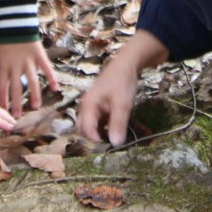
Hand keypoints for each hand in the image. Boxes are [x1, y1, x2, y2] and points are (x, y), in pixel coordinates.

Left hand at [0, 41, 59, 116]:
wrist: (13, 23)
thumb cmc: (2, 40)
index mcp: (3, 68)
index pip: (3, 88)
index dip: (4, 101)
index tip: (4, 112)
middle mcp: (16, 67)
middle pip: (16, 89)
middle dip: (17, 103)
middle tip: (18, 116)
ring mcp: (28, 62)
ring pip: (32, 81)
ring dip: (34, 95)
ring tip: (36, 106)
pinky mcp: (39, 55)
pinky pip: (46, 68)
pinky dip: (51, 78)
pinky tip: (55, 88)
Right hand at [76, 30, 168, 145]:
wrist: (127, 63)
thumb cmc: (122, 82)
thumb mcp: (122, 104)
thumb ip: (118, 124)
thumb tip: (115, 144)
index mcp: (88, 105)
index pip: (85, 130)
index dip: (95, 141)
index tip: (109, 148)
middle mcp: (87, 106)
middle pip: (84, 129)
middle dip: (94, 139)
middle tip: (110, 145)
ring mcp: (93, 106)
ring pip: (92, 126)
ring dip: (100, 134)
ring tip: (114, 139)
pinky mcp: (100, 106)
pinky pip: (98, 121)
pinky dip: (105, 127)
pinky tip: (116, 130)